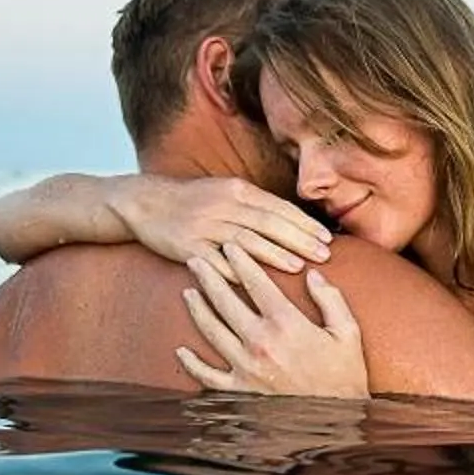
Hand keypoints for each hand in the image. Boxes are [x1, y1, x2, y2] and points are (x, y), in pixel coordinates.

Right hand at [117, 176, 331, 274]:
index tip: (326, 237)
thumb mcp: (226, 192)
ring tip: (299, 267)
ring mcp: (204, 226)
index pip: (278, 207)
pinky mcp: (187, 247)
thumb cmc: (193, 201)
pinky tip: (255, 284)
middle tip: (324, 254)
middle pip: (267, 223)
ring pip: (245, 242)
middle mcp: (223, 206)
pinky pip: (216, 262)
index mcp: (236, 190)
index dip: (304, 224)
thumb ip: (257, 205)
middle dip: (298, 240)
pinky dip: (236, 272)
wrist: (146, 202)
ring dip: (274, 255)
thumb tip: (294, 222)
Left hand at [175, 241, 367, 397]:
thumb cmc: (345, 377)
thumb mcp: (348, 332)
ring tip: (188, 291)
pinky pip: (208, 375)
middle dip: (208, 277)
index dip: (241, 261)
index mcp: (286, 324)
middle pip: (225, 301)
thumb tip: (313, 273)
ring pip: (211, 331)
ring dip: (197, 308)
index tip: (230, 246)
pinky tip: (180, 351)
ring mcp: (245, 367)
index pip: (256, 283)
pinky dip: (192, 364)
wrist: (337, 420)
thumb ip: (330, 299)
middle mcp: (260, 342)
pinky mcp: (239, 390)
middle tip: (196, 260)